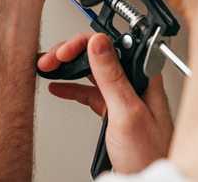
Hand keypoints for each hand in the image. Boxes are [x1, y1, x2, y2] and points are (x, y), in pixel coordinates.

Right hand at [38, 32, 173, 173]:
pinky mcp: (114, 111)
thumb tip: (98, 43)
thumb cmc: (149, 154)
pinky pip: (90, 92)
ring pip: (91, 72)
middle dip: (70, 54)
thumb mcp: (126, 112)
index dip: (82, 44)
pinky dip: (72, 88)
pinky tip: (59, 87)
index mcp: (142, 75)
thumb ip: (112, 77)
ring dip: (68, 68)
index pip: (109, 44)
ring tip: (48, 67)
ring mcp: (123, 97)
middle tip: (49, 59)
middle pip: (97, 55)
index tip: (63, 52)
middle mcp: (133, 82)